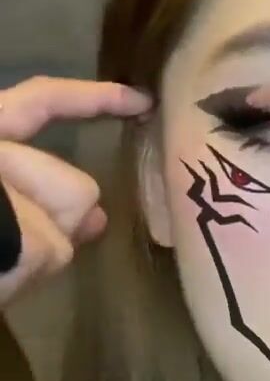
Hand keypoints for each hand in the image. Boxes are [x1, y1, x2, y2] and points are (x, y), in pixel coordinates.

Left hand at [0, 75, 152, 308]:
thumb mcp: (0, 208)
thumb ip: (28, 200)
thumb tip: (82, 216)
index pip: (44, 101)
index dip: (93, 99)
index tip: (144, 104)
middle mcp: (10, 178)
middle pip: (71, 185)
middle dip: (53, 202)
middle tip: (14, 240)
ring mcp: (21, 225)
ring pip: (66, 227)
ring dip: (36, 245)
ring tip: (0, 266)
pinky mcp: (26, 265)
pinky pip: (51, 256)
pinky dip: (24, 272)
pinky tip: (4, 280)